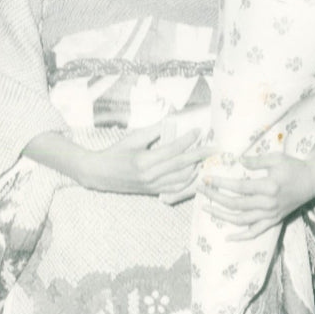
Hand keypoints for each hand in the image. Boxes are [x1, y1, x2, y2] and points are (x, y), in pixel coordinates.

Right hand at [80, 123, 214, 197]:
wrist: (100, 174)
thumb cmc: (115, 153)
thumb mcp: (134, 138)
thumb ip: (155, 130)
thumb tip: (173, 121)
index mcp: (144, 160)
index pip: (173, 150)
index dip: (188, 140)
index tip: (199, 130)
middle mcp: (150, 176)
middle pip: (183, 165)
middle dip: (201, 155)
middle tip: (214, 147)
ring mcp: (153, 186)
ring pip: (183, 179)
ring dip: (197, 168)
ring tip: (206, 158)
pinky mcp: (154, 192)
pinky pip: (177, 188)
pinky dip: (189, 181)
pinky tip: (195, 172)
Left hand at [201, 141, 314, 240]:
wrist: (313, 181)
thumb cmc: (294, 166)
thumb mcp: (276, 158)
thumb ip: (255, 161)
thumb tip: (237, 161)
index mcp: (268, 187)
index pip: (238, 187)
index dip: (221, 184)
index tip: (207, 179)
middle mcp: (268, 204)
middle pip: (235, 204)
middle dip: (215, 198)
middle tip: (201, 190)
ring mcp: (270, 214)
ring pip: (241, 220)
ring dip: (222, 216)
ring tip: (206, 209)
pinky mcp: (274, 220)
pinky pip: (256, 232)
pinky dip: (241, 237)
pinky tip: (228, 237)